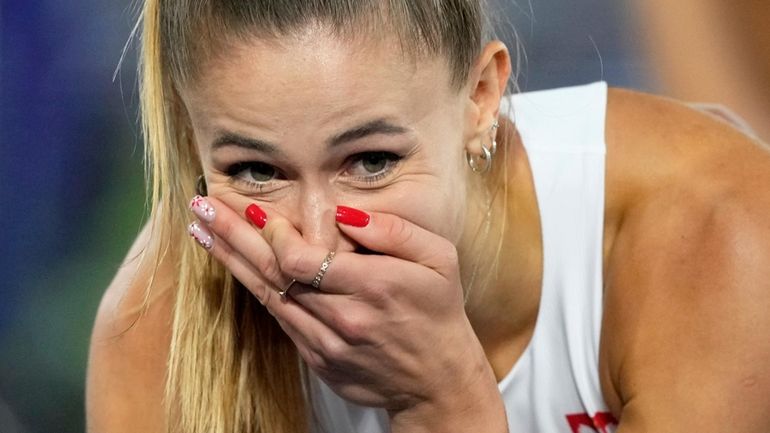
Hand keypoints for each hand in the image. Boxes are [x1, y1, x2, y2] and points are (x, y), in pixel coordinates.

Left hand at [188, 195, 506, 430]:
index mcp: (373, 288)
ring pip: (267, 296)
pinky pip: (279, 319)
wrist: (436, 380)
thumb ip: (393, 231)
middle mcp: (343, 318)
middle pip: (273, 273)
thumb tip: (343, 213)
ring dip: (232, 261)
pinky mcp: (317, 359)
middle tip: (201, 207)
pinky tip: (236, 266)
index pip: (303, 260)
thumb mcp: (439, 260)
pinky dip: (254, 288)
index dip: (273, 234)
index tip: (258, 210)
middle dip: (233, 236)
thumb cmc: (438, 313)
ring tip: (202, 231)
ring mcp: (325, 344)